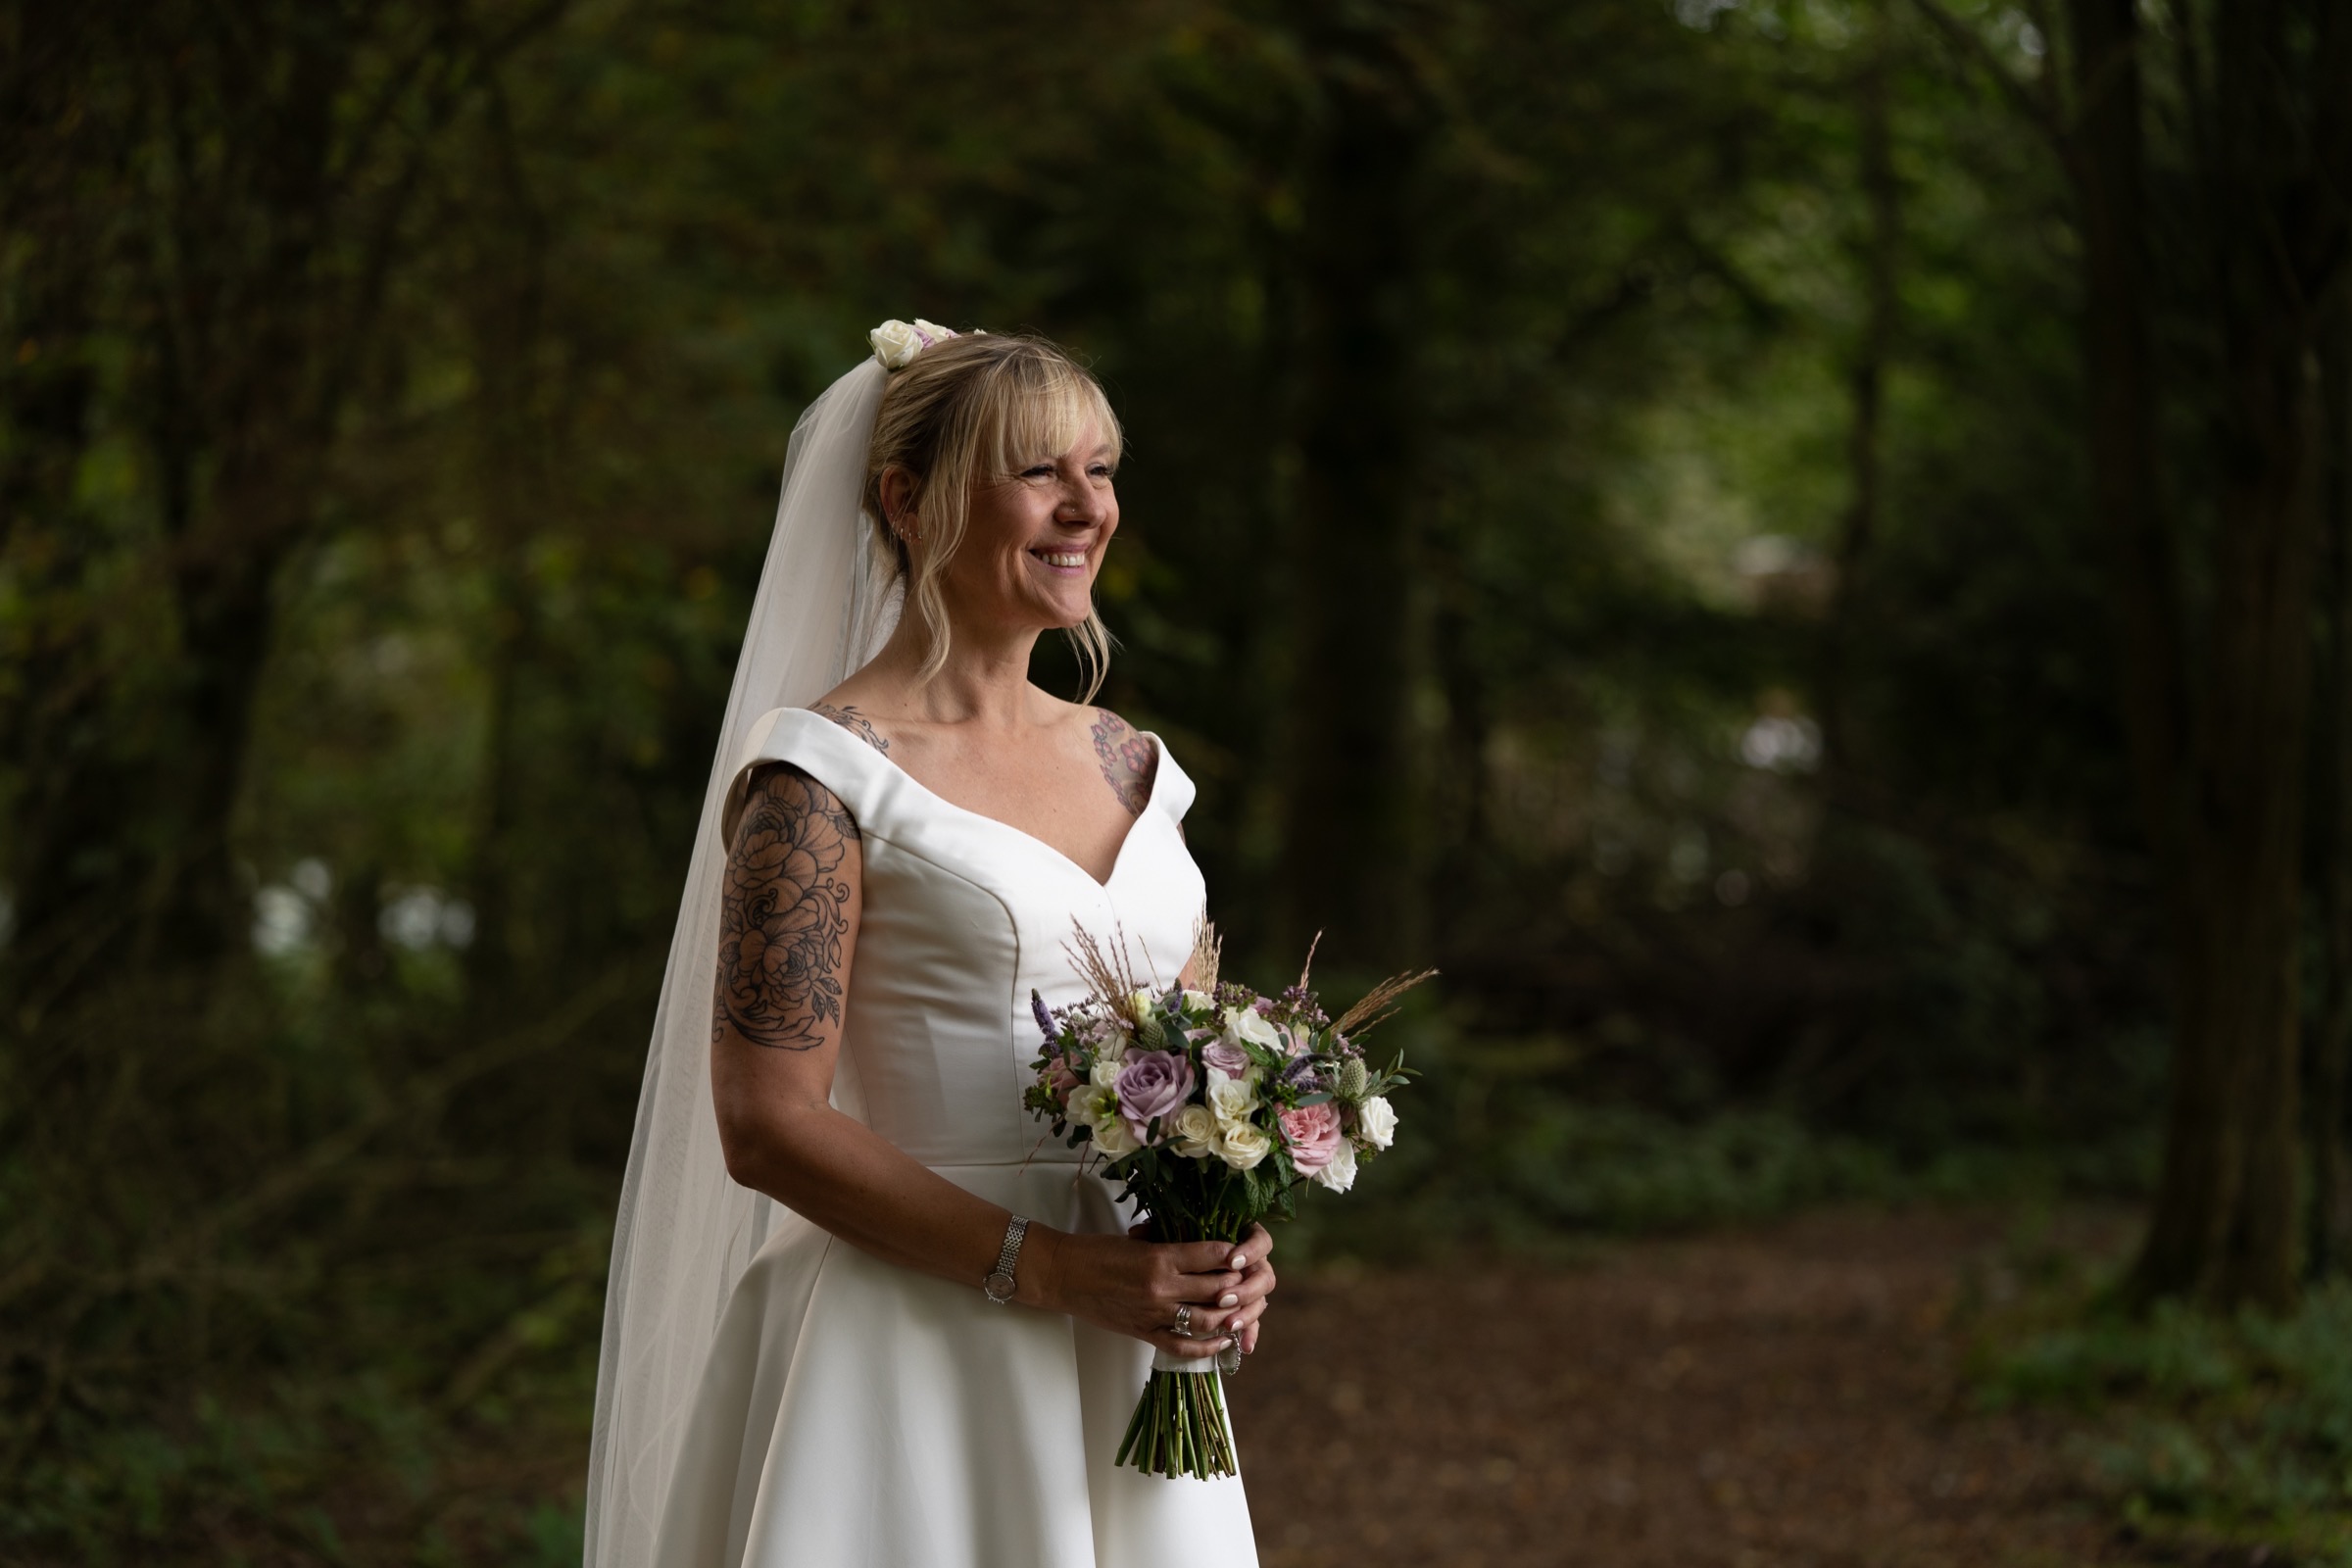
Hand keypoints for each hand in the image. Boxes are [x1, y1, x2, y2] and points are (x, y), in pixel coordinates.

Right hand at [1028, 1223, 1276, 1361]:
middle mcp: (1161, 1287)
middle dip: (1238, 1285)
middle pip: (1215, 1288)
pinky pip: (1182, 1345)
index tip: (1244, 1253)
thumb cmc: (1096, 1251)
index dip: (1234, 1254)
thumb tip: (1203, 1247)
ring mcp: (1153, 1314)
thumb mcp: (1137, 1240)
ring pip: (1205, 1320)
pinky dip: (1206, 1347)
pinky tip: (1222, 1340)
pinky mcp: (1143, 1332)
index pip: (1212, 1255)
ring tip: (1240, 1309)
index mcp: (1160, 1257)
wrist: (1063, 1274)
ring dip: (1228, 1316)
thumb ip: (1170, 1245)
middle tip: (1250, 1281)